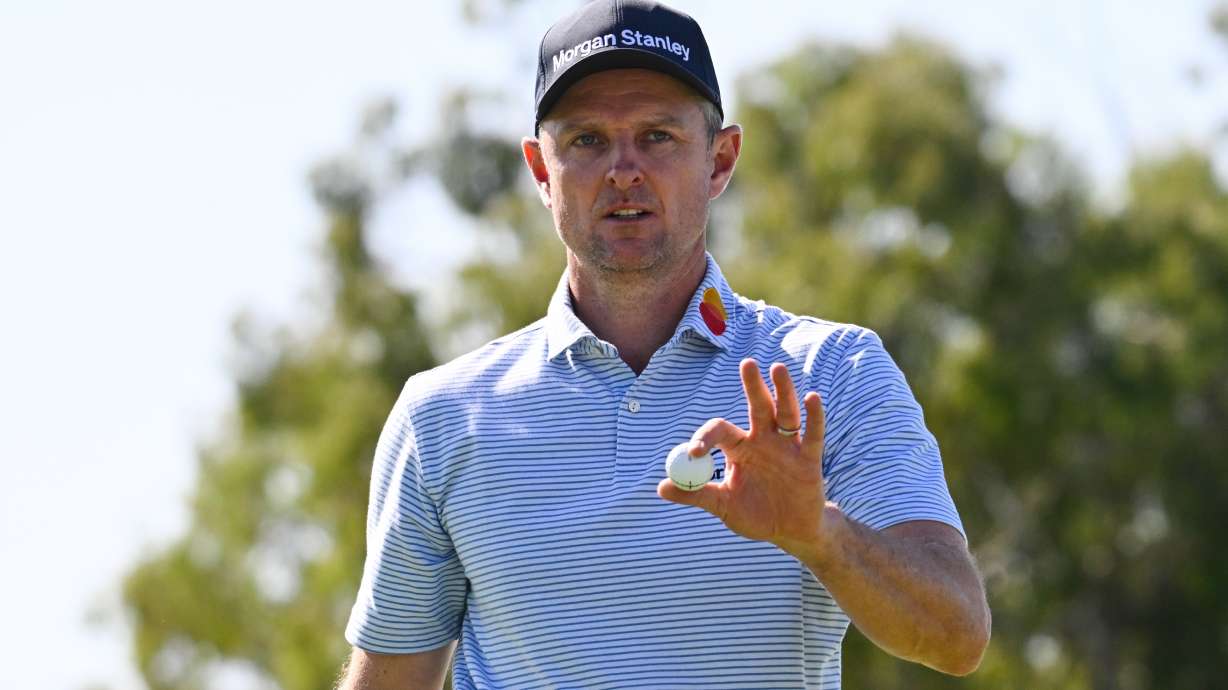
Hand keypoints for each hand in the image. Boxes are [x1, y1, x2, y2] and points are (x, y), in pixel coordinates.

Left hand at [657, 358, 830, 558]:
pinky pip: (813, 435)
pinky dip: (815, 417)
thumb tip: (661, 487)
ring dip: (783, 391)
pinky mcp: (809, 459)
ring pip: (786, 414)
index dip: (706, 437)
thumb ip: (695, 494)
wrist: (790, 531)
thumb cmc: (755, 514)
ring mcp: (788, 447)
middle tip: (746, 363)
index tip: (694, 452)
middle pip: (758, 407)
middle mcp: (764, 440)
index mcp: (739, 448)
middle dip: (753, 385)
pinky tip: (813, 398)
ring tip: (776, 368)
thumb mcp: (722, 505)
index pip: (721, 431)